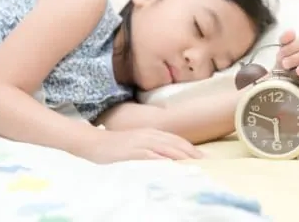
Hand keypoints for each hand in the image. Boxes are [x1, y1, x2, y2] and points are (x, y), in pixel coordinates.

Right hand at [82, 128, 203, 163]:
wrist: (93, 142)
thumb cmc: (115, 145)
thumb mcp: (136, 143)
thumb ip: (150, 147)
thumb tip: (166, 157)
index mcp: (151, 133)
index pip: (175, 139)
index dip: (190, 147)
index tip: (203, 156)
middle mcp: (149, 135)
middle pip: (175, 143)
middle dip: (191, 152)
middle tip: (205, 161)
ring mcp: (140, 142)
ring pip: (166, 148)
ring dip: (181, 156)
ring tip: (195, 164)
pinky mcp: (132, 151)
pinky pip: (151, 155)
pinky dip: (163, 160)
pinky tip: (171, 166)